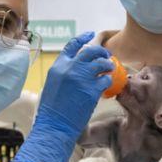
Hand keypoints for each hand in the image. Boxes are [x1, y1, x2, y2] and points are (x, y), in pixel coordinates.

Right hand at [11, 32, 113, 161]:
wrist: (55, 125)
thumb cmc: (51, 110)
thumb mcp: (52, 85)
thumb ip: (63, 74)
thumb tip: (75, 68)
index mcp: (58, 66)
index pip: (72, 45)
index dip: (83, 38)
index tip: (90, 35)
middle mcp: (70, 68)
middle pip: (90, 51)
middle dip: (101, 51)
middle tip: (106, 56)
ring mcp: (82, 77)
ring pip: (101, 63)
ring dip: (107, 65)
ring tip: (109, 70)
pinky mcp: (92, 89)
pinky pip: (106, 79)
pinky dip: (108, 81)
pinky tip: (107, 85)